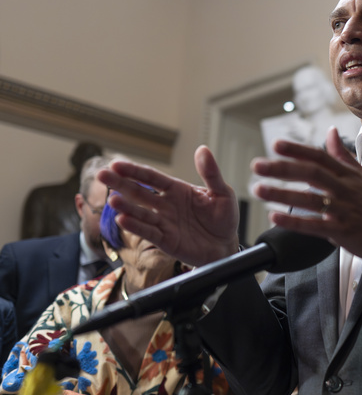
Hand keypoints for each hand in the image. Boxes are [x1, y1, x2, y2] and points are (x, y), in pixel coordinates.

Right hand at [98, 146, 239, 266]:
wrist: (226, 245)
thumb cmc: (223, 218)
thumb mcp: (222, 193)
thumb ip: (211, 173)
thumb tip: (202, 149)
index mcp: (176, 190)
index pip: (152, 177)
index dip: (134, 171)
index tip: (116, 164)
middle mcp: (165, 205)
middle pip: (139, 192)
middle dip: (120, 184)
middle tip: (101, 175)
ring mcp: (163, 222)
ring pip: (141, 213)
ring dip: (126, 207)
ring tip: (113, 200)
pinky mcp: (165, 240)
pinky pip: (149, 232)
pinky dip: (136, 227)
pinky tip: (123, 219)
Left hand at [251, 127, 361, 266]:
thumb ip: (343, 156)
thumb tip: (330, 132)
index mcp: (350, 175)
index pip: (321, 157)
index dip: (298, 150)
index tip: (275, 145)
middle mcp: (347, 189)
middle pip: (312, 173)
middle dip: (282, 168)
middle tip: (257, 165)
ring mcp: (345, 210)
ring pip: (310, 199)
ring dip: (282, 193)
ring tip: (259, 189)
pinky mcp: (344, 231)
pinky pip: (315, 225)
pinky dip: (294, 221)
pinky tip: (275, 217)